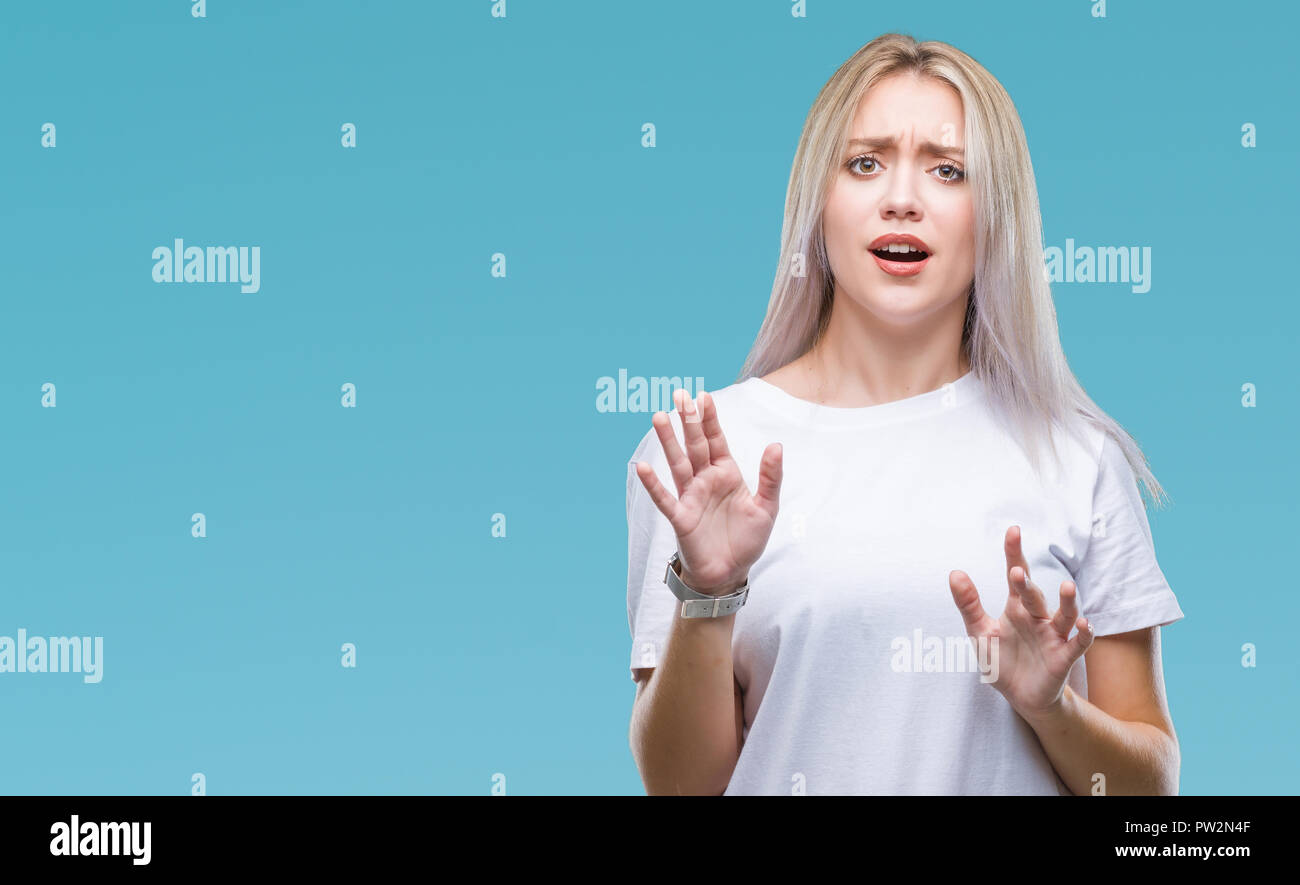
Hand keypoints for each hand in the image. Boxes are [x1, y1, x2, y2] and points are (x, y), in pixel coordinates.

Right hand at [634, 388, 782, 595]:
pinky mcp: (680, 517)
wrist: (730, 573)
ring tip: (659, 417)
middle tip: (679, 394)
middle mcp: (705, 480)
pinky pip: (665, 498)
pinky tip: (642, 467)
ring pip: (678, 463)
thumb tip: (776, 445)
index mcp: (726, 473)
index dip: (710, 419)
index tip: (703, 395)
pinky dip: (653, 484)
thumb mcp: (767, 508)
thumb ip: (771, 477)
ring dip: (669, 441)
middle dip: (688, 420)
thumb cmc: (747, 540)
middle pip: (695, 445)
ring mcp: (690, 497)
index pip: (716, 440)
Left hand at [947, 525, 1093, 719]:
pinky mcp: (1064, 657)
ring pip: (1064, 614)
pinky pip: (1078, 644)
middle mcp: (1037, 617)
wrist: (1022, 698)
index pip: (1016, 575)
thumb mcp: (980, 633)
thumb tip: (954, 572)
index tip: (1013, 530)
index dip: (1014, 554)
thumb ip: (968, 604)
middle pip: (1034, 594)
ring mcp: (1053, 636)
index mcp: (1016, 608)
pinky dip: (1084, 634)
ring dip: (1067, 601)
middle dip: (1026, 583)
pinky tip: (1085, 624)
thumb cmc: (1002, 661)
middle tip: (1015, 570)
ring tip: (1066, 586)